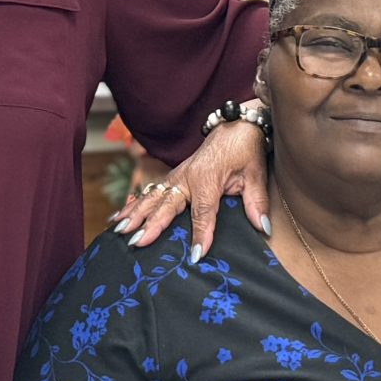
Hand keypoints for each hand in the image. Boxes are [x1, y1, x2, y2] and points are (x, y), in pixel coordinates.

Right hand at [110, 122, 269, 261]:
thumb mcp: (256, 173)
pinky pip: (150, 193)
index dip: (201, 234)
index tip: (196, 255)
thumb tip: (263, 228)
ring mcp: (176, 176)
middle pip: (167, 205)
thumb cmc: (246, 150)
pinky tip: (117, 219)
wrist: (235, 125)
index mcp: (208, 179)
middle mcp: (187, 178)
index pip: (204, 212)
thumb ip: (256, 202)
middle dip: (151, 224)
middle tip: (137, 243)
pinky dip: (133, 205)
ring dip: (135, 214)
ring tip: (119, 231)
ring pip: (152, 198)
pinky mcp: (172, 177)